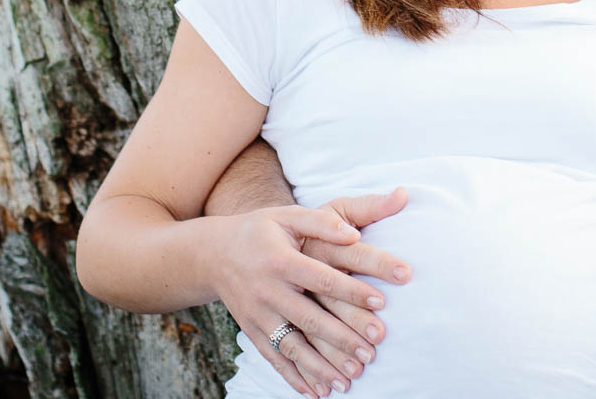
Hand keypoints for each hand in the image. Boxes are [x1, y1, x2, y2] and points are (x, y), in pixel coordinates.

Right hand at [209, 189, 409, 396]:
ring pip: (293, 346)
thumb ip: (322, 222)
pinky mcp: (252, 332)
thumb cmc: (260, 230)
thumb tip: (354, 235)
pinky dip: (295, 377)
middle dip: (342, 338)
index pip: (323, 279)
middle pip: (310, 320)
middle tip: (373, 351)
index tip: (382, 302)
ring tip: (351, 379)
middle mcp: (268, 292)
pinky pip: (275, 358)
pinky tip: (318, 392)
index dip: (352, 291)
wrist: (213, 254)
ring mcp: (258, 316)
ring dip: (322, 366)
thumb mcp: (288, 215)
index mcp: (281, 262)